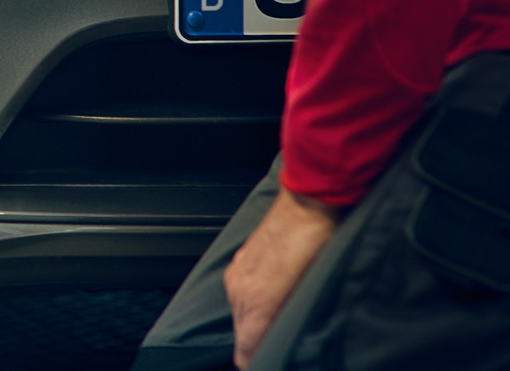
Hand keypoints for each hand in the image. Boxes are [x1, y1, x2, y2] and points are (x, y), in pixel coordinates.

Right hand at [224, 188, 340, 366]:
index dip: (258, 362)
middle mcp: (239, 289)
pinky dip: (252, 307)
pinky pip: (240, 295)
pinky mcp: (242, 261)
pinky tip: (270, 306)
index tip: (274, 362)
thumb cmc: (317, 242)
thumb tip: (283, 340)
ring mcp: (238, 273)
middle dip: (257, 347)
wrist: (309, 200)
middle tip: (280, 351)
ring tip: (277, 333)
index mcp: (254, 301)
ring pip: (239, 315)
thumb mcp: (311, 289)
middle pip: (240, 335)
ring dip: (255, 327)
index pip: (245, 350)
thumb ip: (291, 320)